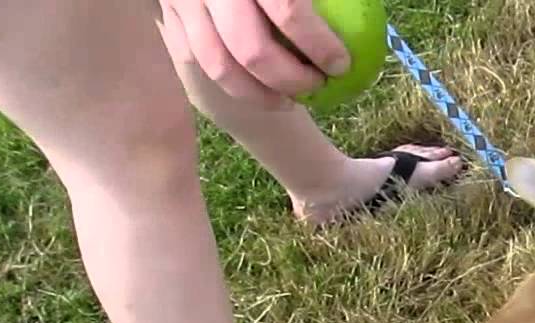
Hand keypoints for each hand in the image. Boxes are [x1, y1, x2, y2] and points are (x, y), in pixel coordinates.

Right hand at [159, 0, 349, 106]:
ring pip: (218, 66)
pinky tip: (258, 90)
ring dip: (259, 95)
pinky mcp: (168, 15)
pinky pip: (197, 61)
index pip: (288, 11)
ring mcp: (182, 2)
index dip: (319, 44)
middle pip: (251, 51)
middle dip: (291, 80)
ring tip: (290, 100)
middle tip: (317, 86)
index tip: (341, 64)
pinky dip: (230, 83)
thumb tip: (367, 10)